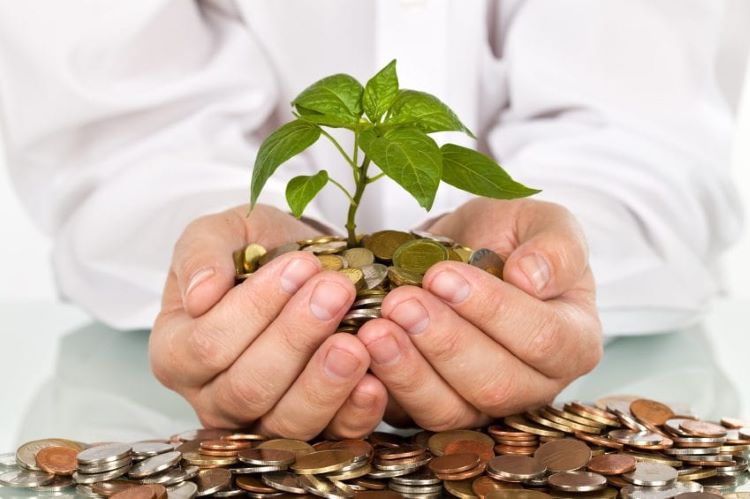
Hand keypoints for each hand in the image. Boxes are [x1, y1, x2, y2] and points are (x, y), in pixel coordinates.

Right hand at [149, 204, 387, 438]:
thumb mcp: (223, 232)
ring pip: (285, 422)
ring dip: (324, 381)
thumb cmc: (255, 253)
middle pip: (248, 388)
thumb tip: (200, 295)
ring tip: (356, 341)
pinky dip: (354, 413)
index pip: (207, 345)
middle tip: (337, 290)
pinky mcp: (311, 435)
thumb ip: (201, 252)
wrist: (305, 270)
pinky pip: (330, 438)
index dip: (255, 308)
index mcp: (177, 353)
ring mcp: (261, 423)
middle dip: (296, 337)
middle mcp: (212, 400)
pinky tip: (375, 382)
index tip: (300, 265)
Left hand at [357, 198, 601, 429]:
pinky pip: (410, 414)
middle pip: (496, 385)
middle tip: (402, 302)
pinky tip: (361, 352)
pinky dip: (383, 386)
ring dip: (409, 372)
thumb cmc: (510, 237)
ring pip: (451, 410)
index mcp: (573, 340)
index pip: (543, 338)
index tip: (444, 276)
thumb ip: (557, 245)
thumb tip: (532, 279)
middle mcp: (534, 384)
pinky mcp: (436, 408)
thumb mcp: (543, 221)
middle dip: (445, 343)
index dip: (493, 311)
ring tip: (375, 330)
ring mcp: (483, 404)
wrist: (463, 251)